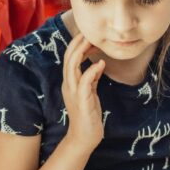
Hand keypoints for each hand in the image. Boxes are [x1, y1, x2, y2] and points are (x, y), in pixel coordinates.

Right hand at [62, 32, 105, 152]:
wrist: (84, 137)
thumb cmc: (88, 115)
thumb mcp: (90, 93)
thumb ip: (92, 79)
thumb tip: (98, 64)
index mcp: (70, 82)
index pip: (69, 58)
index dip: (77, 44)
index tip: (88, 34)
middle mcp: (68, 85)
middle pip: (68, 58)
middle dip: (77, 43)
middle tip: (88, 31)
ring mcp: (73, 93)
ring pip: (72, 67)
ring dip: (81, 52)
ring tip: (92, 42)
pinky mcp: (81, 102)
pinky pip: (85, 83)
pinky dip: (92, 71)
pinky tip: (100, 63)